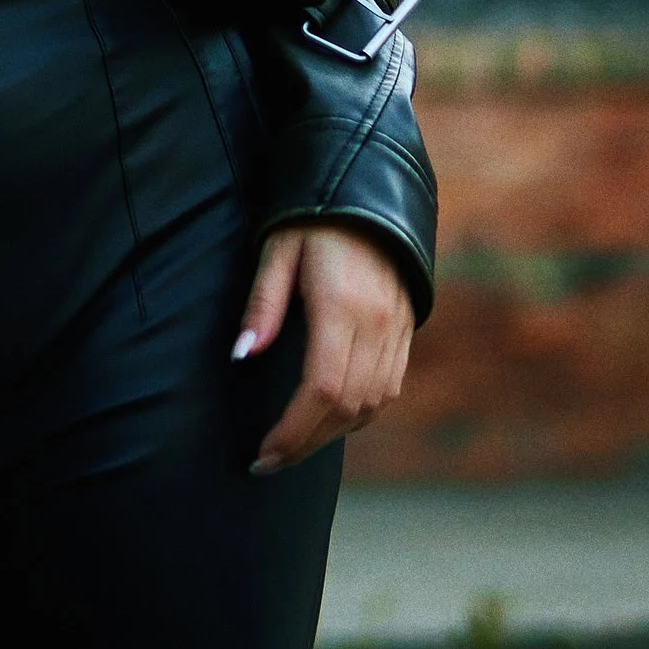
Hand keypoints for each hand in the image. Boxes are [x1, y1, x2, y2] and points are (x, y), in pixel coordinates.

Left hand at [234, 222, 414, 472]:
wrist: (373, 186)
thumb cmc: (312, 216)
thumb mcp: (277, 250)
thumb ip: (261, 306)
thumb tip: (240, 356)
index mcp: (341, 306)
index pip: (322, 390)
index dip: (293, 431)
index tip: (263, 453)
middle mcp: (378, 324)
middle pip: (348, 407)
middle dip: (307, 443)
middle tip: (269, 462)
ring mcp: (399, 328)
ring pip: (373, 403)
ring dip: (333, 433)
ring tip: (293, 446)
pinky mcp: (408, 328)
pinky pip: (389, 387)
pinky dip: (359, 412)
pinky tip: (330, 419)